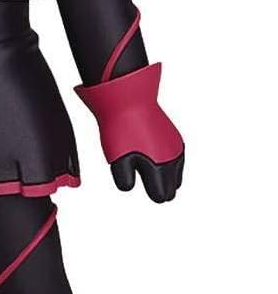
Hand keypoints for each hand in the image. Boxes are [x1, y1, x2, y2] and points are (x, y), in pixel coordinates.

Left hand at [75, 62, 184, 201]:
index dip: (149, 192)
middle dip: (158, 186)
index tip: (138, 179)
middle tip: (141, 173)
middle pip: (172, 189)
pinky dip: (168, 163)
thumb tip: (130, 187)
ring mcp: (176, 147)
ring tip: (148, 164)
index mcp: (160, 167)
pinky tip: (155, 155)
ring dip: (165, 175)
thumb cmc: (122, 127)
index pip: (162, 196)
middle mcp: (173, 159)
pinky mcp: (175, 137)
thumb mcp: (116, 159)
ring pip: (176, 175)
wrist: (129, 97)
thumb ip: (125, 180)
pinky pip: (176, 160)